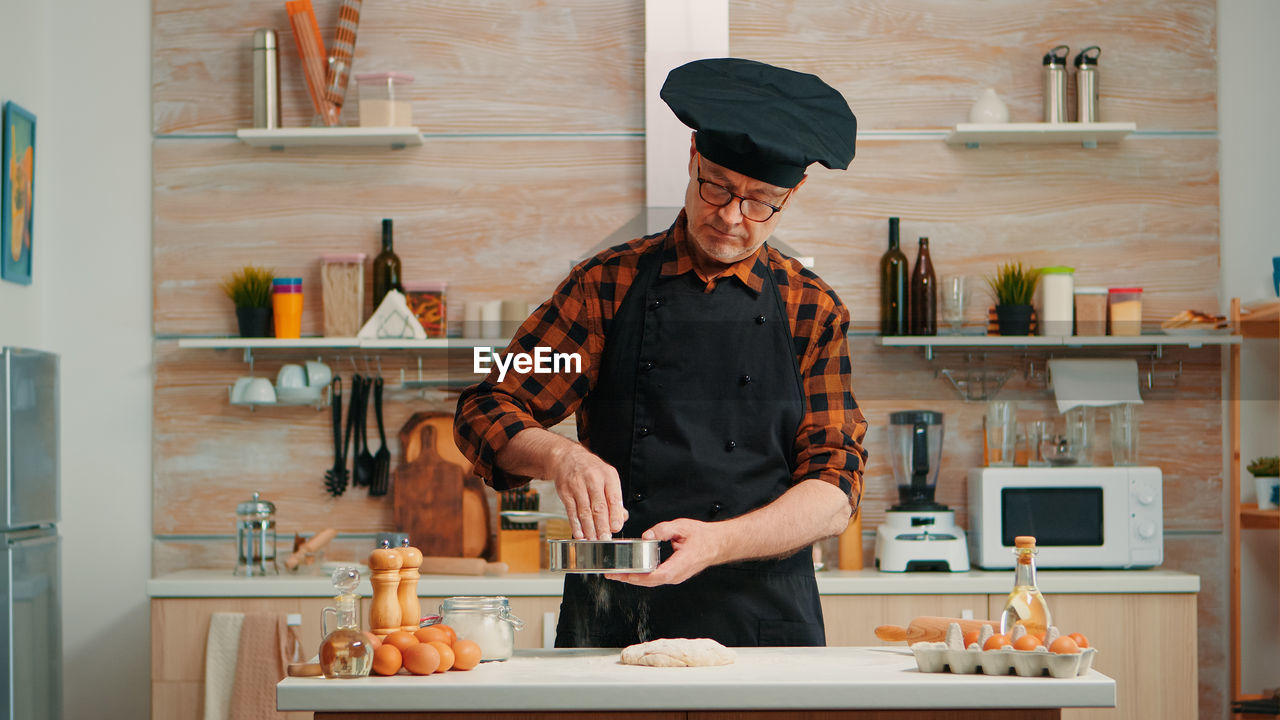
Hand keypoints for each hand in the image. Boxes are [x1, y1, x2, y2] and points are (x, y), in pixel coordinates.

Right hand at [549, 445, 626, 539]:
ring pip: (584, 511)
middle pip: (598, 507)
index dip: (615, 515)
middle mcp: (593, 479)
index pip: (613, 498)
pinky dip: (575, 524)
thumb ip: (615, 498)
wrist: (566, 457)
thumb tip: (622, 517)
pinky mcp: (565, 492)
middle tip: (605, 539)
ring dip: (589, 528)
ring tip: (593, 540)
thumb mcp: (607, 477)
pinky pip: (571, 511)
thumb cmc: (590, 469)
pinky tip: (579, 533)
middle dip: (602, 526)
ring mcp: (577, 485)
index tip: (616, 528)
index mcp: (608, 476)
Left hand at [606, 518, 727, 586]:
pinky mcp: (674, 575)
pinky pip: (656, 579)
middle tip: (612, 574)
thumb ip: (663, 530)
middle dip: (630, 579)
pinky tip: (633, 572)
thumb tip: (647, 535)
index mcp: (681, 564)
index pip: (657, 575)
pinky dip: (642, 576)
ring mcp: (676, 577)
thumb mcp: (682, 527)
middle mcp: (677, 574)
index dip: (639, 576)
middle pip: (650, 582)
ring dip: (634, 579)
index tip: (624, 574)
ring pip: (652, 582)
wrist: (717, 544)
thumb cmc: (703, 537)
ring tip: (618, 574)